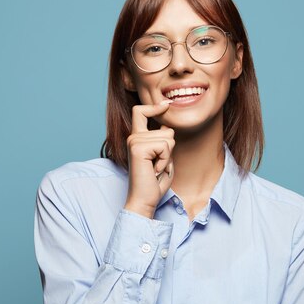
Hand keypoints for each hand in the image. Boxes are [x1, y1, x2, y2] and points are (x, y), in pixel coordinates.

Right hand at [123, 100, 174, 218]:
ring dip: (168, 156)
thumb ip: (164, 141)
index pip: (141, 111)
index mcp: (137, 138)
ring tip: (156, 168)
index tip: (166, 104)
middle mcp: (133, 137)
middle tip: (158, 165)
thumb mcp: (163, 157)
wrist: (144, 200)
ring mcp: (134, 141)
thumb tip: (168, 125)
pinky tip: (155, 170)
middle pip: (167, 129)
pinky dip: (165, 160)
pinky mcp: (138, 148)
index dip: (155, 106)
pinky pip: (165, 146)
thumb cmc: (154, 182)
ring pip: (168, 138)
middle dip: (170, 149)